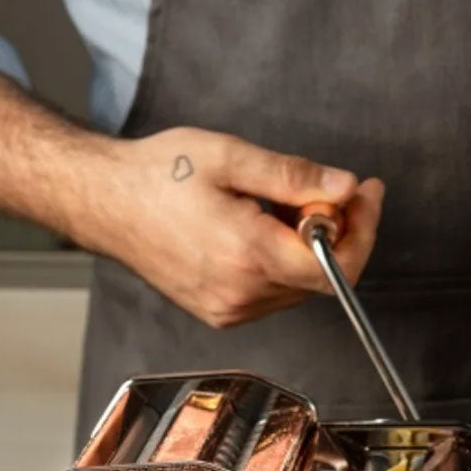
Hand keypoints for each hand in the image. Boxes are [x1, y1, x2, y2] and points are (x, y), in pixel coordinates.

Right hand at [100, 126, 383, 326]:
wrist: (105, 203)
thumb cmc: (157, 174)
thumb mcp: (230, 157)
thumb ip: (294, 176)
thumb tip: (345, 188)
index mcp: (246, 255)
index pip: (334, 264)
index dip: (361, 229)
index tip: (366, 193)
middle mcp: (241, 293)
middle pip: (323, 278)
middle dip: (341, 232)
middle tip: (338, 188)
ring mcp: (230, 309)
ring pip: (301, 287)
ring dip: (311, 247)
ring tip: (284, 204)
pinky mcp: (222, 313)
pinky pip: (275, 292)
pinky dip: (285, 262)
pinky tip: (263, 228)